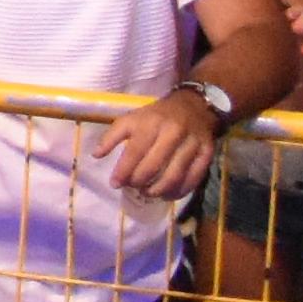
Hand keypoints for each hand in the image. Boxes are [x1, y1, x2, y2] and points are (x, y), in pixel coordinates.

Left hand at [93, 80, 227, 201]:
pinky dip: (180, 191)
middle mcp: (172, 133)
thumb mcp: (131, 118)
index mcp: (151, 123)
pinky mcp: (206, 153)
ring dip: (159, 190)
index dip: (123, 170)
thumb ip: (112, 136)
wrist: (194, 106)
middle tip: (133, 188)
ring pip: (175, 175)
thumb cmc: (157, 115)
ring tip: (148, 193)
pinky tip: (168, 195)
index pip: (135, 151)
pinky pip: (194, 178)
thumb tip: (95, 155)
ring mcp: (192, 144)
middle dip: (140, 181)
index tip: (115, 184)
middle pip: (155, 165)